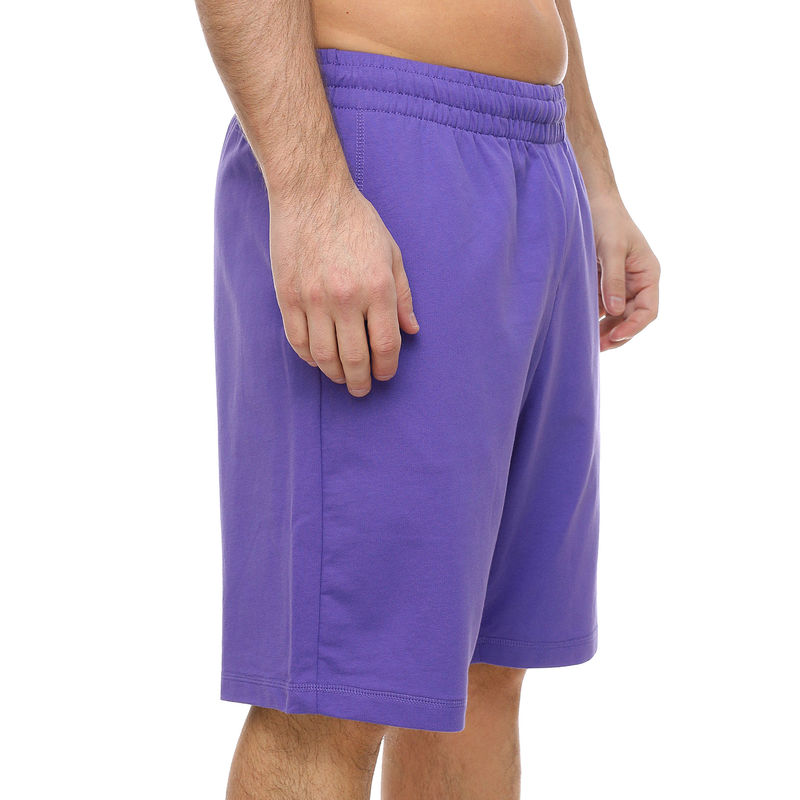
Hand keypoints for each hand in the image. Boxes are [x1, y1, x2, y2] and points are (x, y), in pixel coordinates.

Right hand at [268, 177, 419, 396]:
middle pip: (355, 358)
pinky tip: (318, 359)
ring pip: (324, 356)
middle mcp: (346, 298)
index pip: (385, 345)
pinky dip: (309, 358)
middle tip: (363, 389)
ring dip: (336, 374)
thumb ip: (403, 296)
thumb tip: (411, 331)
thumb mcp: (391, 253)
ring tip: (343, 377)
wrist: (311, 194)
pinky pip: (298, 340)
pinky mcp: (288, 296)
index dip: (387, 368)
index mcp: (377, 287)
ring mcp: (313, 299)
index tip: (385, 375)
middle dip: (362, 381)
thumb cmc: (356, 221)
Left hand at [589, 192, 659, 351]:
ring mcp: (620, 285)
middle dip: (617, 334)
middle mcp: (637, 282)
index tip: (615, 336)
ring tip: (587, 342)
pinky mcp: (602, 284)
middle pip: (632, 319)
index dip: (634, 327)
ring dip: (603, 329)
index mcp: (648, 274)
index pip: (648, 310)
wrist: (589, 201)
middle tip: (597, 348)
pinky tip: (579, 326)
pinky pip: (600, 307)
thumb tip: (615, 310)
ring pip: (615, 317)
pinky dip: (592, 318)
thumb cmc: (606, 219)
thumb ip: (614, 279)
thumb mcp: (612, 248)